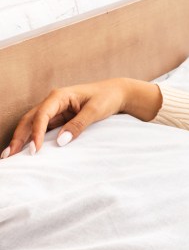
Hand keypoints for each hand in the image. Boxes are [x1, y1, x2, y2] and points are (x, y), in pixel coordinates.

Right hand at [2, 78, 161, 157]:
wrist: (117, 93)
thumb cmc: (107, 98)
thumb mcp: (95, 111)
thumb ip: (78, 125)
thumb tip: (61, 142)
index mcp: (59, 96)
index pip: (41, 116)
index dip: (35, 133)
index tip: (34, 150)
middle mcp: (53, 102)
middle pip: (29, 119)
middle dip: (18, 137)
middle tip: (8, 156)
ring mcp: (54, 110)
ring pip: (32, 124)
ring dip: (21, 138)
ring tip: (10, 155)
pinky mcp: (59, 117)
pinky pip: (42, 128)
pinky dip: (33, 138)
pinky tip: (26, 149)